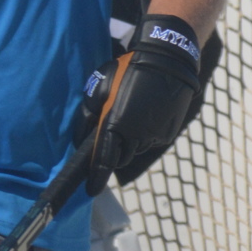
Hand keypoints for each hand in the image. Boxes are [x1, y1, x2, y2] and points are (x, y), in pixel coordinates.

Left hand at [73, 14, 200, 195]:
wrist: (168, 60)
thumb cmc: (129, 69)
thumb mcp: (101, 85)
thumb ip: (89, 113)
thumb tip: (82, 136)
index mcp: (116, 125)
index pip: (103, 160)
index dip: (96, 178)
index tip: (90, 190)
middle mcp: (136, 136)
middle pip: (119, 157)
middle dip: (112, 151)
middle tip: (111, 132)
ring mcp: (154, 136)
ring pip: (135, 149)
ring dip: (129, 141)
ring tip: (132, 116)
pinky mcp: (167, 134)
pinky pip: (150, 142)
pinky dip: (145, 135)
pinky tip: (146, 114)